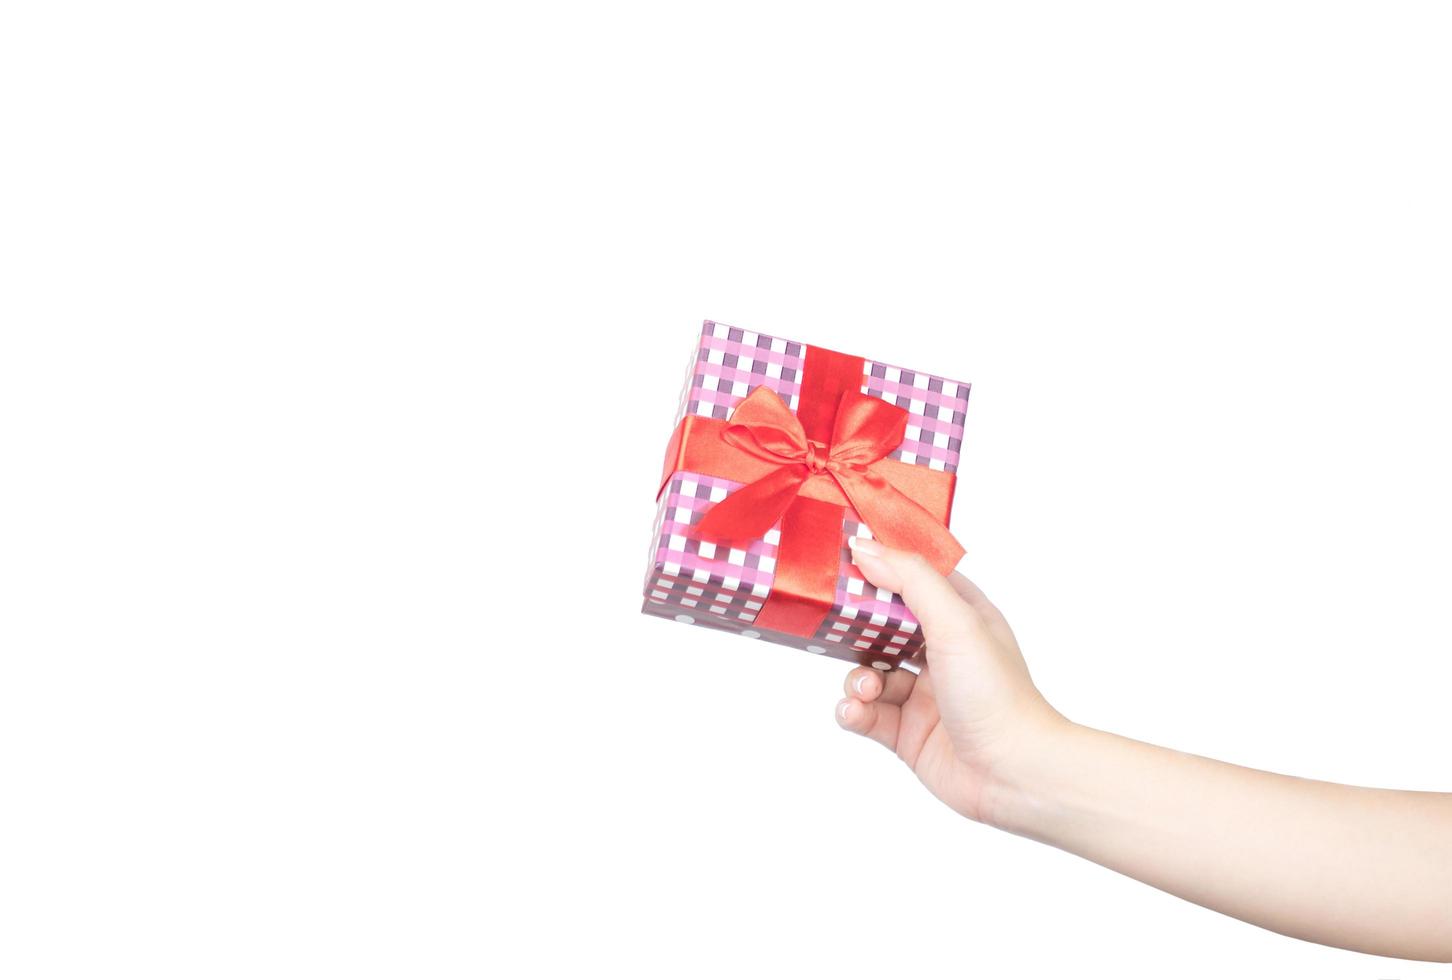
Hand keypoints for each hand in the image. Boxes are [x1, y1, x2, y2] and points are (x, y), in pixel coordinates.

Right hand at [835, 536, 1066, 825]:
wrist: (1015, 774)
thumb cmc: (997, 695)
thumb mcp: (955, 622)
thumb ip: (909, 580)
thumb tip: (864, 547)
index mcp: (961, 617)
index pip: (914, 579)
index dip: (881, 569)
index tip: (844, 562)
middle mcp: (942, 652)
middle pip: (883, 626)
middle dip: (857, 629)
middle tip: (835, 626)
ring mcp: (924, 693)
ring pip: (869, 672)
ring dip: (856, 678)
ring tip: (865, 689)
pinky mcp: (907, 732)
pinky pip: (865, 713)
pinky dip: (854, 711)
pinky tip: (857, 712)